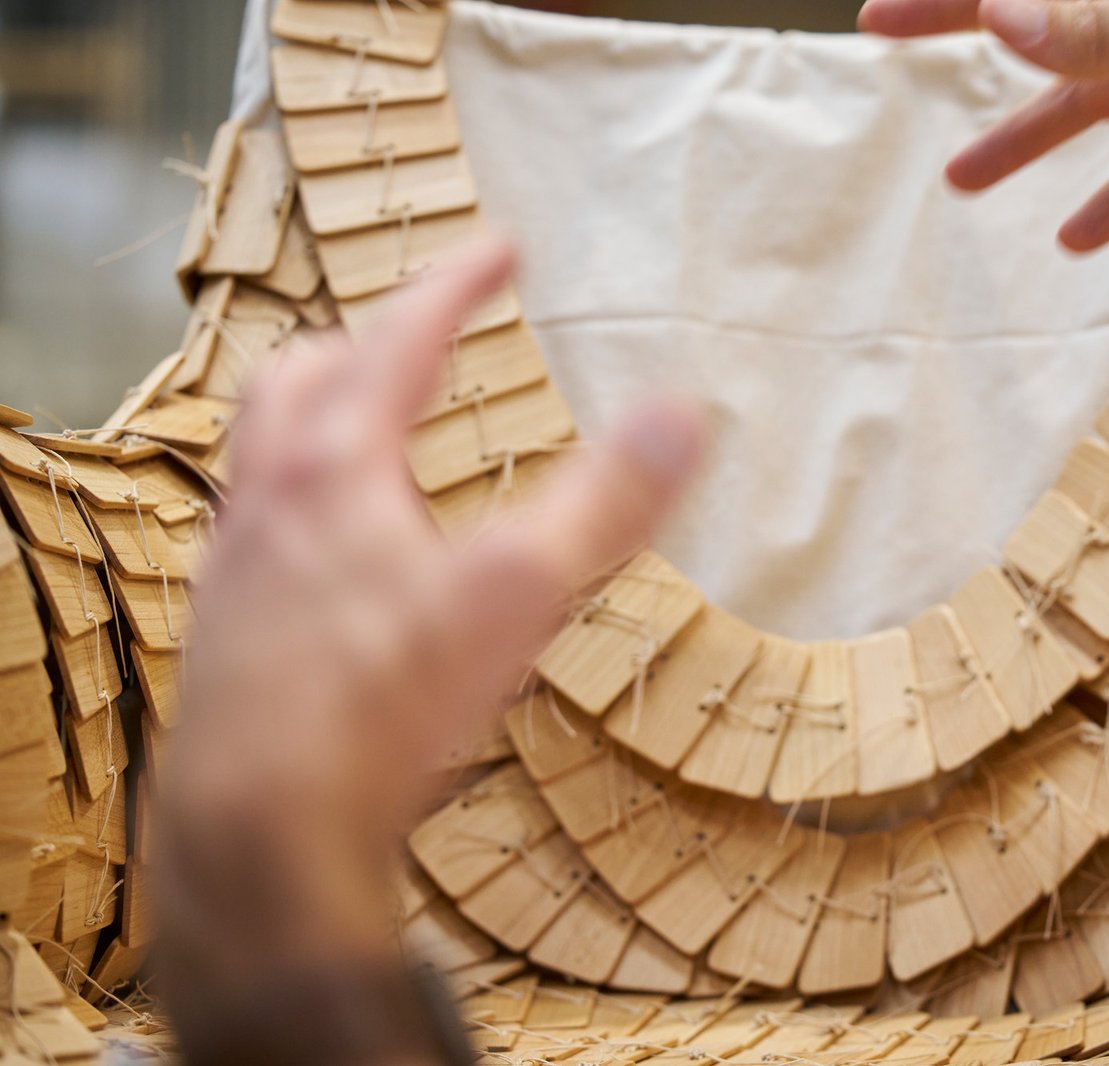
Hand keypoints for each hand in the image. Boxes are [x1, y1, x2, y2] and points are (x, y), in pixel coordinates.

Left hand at [158, 238, 704, 975]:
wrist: (259, 826)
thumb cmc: (382, 703)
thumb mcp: (519, 592)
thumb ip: (607, 500)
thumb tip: (685, 413)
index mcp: (337, 461)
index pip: (402, 335)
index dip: (459, 281)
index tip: (504, 248)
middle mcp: (269, 496)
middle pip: (302, 376)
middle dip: (368, 341)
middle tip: (423, 340)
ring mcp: (236, 565)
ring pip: (263, 453)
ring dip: (318, 419)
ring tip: (373, 438)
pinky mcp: (226, 633)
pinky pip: (254, 534)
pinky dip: (299, 508)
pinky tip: (337, 562)